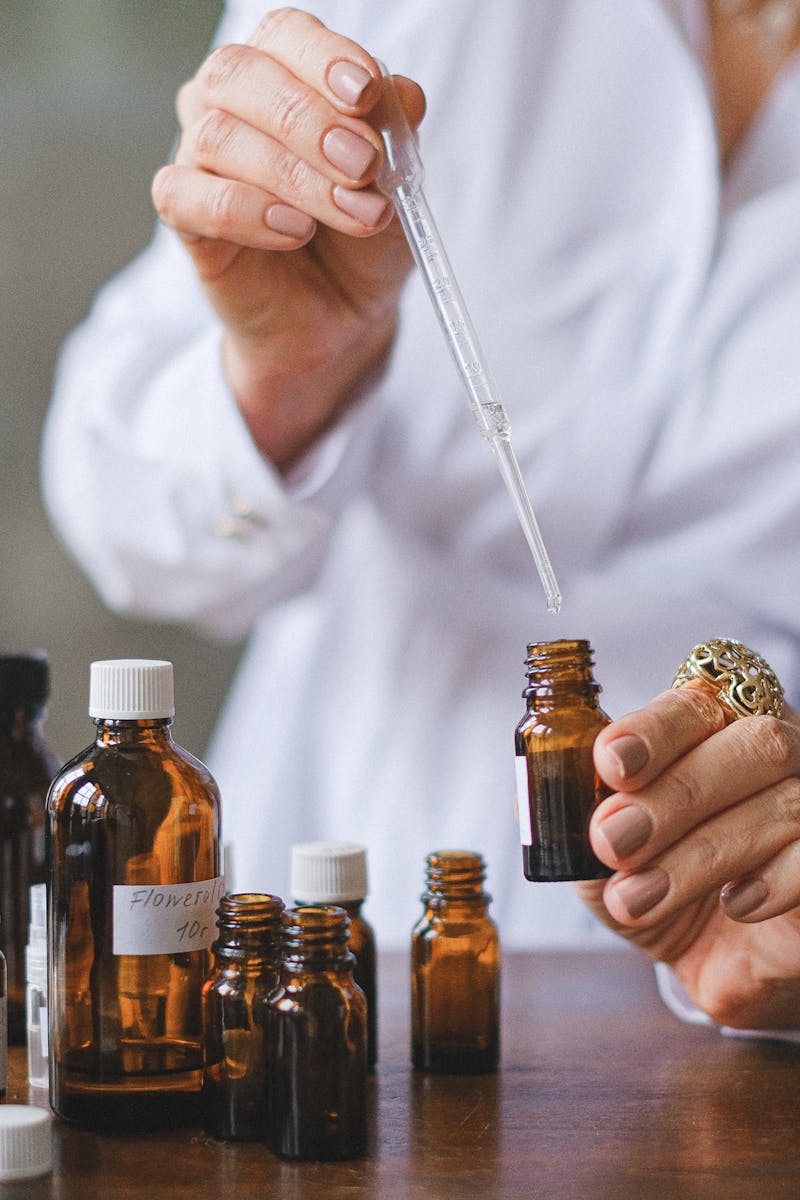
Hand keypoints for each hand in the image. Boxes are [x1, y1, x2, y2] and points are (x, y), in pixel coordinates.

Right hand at [151, 8, 424, 470]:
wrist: (343, 315)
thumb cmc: (362, 238)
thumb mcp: (398, 183)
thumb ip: (396, 130)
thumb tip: (398, 91)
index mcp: (282, 72)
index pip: (286, 35)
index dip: (322, 58)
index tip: (365, 95)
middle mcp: (230, 102)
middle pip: (240, 75)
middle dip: (309, 120)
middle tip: (364, 167)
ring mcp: (200, 157)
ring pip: (219, 136)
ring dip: (294, 176)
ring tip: (351, 214)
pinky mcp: (184, 216)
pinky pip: (185, 195)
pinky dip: (245, 210)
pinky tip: (295, 231)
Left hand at [575, 683, 799, 1028]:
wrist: (718, 961)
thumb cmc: (659, 882)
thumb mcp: (598, 855)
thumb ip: (569, 818)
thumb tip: (527, 794)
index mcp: (714, 728)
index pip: (693, 704)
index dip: (653, 729)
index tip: (609, 762)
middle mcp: (775, 752)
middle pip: (749, 743)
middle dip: (671, 796)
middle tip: (611, 841)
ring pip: (780, 804)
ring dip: (698, 855)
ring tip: (636, 898)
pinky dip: (773, 880)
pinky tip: (732, 903)